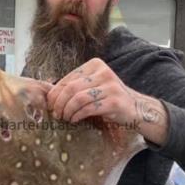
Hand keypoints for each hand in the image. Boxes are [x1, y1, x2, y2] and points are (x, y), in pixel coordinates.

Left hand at [46, 58, 168, 144]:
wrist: (135, 108)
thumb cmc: (108, 98)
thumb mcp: (93, 86)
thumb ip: (75, 86)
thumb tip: (49, 93)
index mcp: (95, 65)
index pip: (68, 78)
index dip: (55, 93)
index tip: (51, 105)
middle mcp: (103, 72)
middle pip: (71, 88)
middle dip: (59, 103)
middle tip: (56, 114)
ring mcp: (110, 86)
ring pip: (78, 98)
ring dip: (68, 111)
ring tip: (65, 118)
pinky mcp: (114, 101)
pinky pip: (88, 108)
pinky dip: (78, 115)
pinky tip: (75, 119)